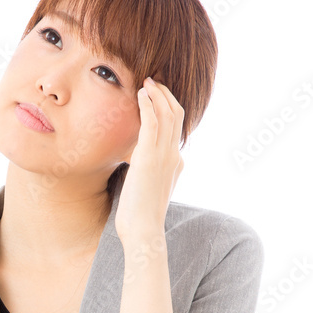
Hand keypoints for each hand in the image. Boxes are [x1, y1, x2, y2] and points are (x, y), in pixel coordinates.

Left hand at [114, 77, 184, 243]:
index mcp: (175, 163)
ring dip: (157, 95)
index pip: (177, 129)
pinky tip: (141, 93)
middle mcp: (174, 156)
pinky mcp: (149, 157)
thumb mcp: (147, 190)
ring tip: (146, 82)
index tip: (156, 96)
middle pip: (176, 115)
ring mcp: (164, 156)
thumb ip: (146, 174)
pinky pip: (152, 122)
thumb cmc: (140, 216)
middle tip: (152, 82)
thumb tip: (136, 166)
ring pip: (167, 114)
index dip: (168, 108)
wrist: (144, 230)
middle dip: (165, 95)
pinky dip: (148, 104)